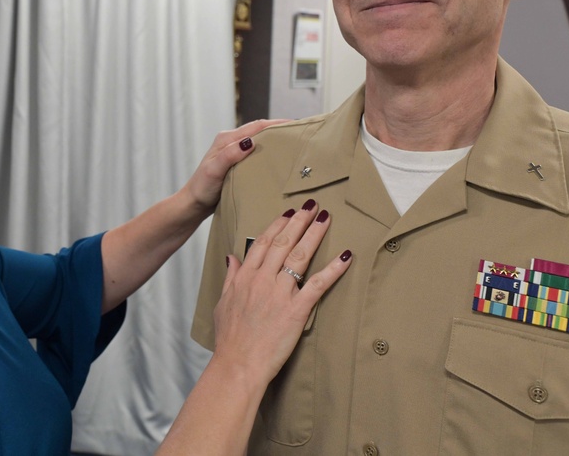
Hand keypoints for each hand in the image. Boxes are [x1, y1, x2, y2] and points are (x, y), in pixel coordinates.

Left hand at [183, 119, 287, 214]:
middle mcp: (231, 142)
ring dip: (275, 140)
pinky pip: (257, 153)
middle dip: (280, 129)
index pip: (257, 126)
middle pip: (260, 130)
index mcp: (227, 139)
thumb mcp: (214, 171)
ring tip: (295, 144)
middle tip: (301, 134)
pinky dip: (269, 152)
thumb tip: (249, 142)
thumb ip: (229, 155)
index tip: (296, 124)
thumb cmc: (202, 188)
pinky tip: (279, 159)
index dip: (277, 123)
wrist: (194, 203)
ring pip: (259, 141)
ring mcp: (234, 152)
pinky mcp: (237, 162)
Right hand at [212, 203, 350, 384]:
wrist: (238, 364)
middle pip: (283, 242)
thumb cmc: (230, 338)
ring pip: (299, 256)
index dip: (277, 225)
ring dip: (314, 234)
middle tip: (312, 205)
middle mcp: (263, 279)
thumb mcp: (223, 302)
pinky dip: (333, 269)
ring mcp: (280, 293)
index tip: (288, 213)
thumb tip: (232, 258)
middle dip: (299, 221)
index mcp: (245, 277)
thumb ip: (231, 277)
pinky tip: (345, 255)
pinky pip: (318, 284)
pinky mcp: (296, 309)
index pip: (263, 242)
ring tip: (325, 218)